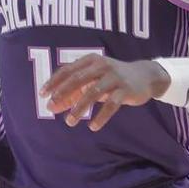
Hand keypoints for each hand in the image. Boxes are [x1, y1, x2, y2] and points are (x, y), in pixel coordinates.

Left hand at [40, 55, 169, 130]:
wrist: (146, 76)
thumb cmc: (113, 78)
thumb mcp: (93, 81)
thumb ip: (73, 92)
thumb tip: (51, 106)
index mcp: (91, 60)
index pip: (68, 70)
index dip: (54, 82)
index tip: (42, 95)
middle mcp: (102, 65)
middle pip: (78, 79)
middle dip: (63, 93)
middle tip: (52, 107)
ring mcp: (114, 77)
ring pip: (93, 93)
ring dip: (79, 108)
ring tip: (70, 122)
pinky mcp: (125, 90)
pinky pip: (111, 105)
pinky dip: (101, 117)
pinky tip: (93, 127)